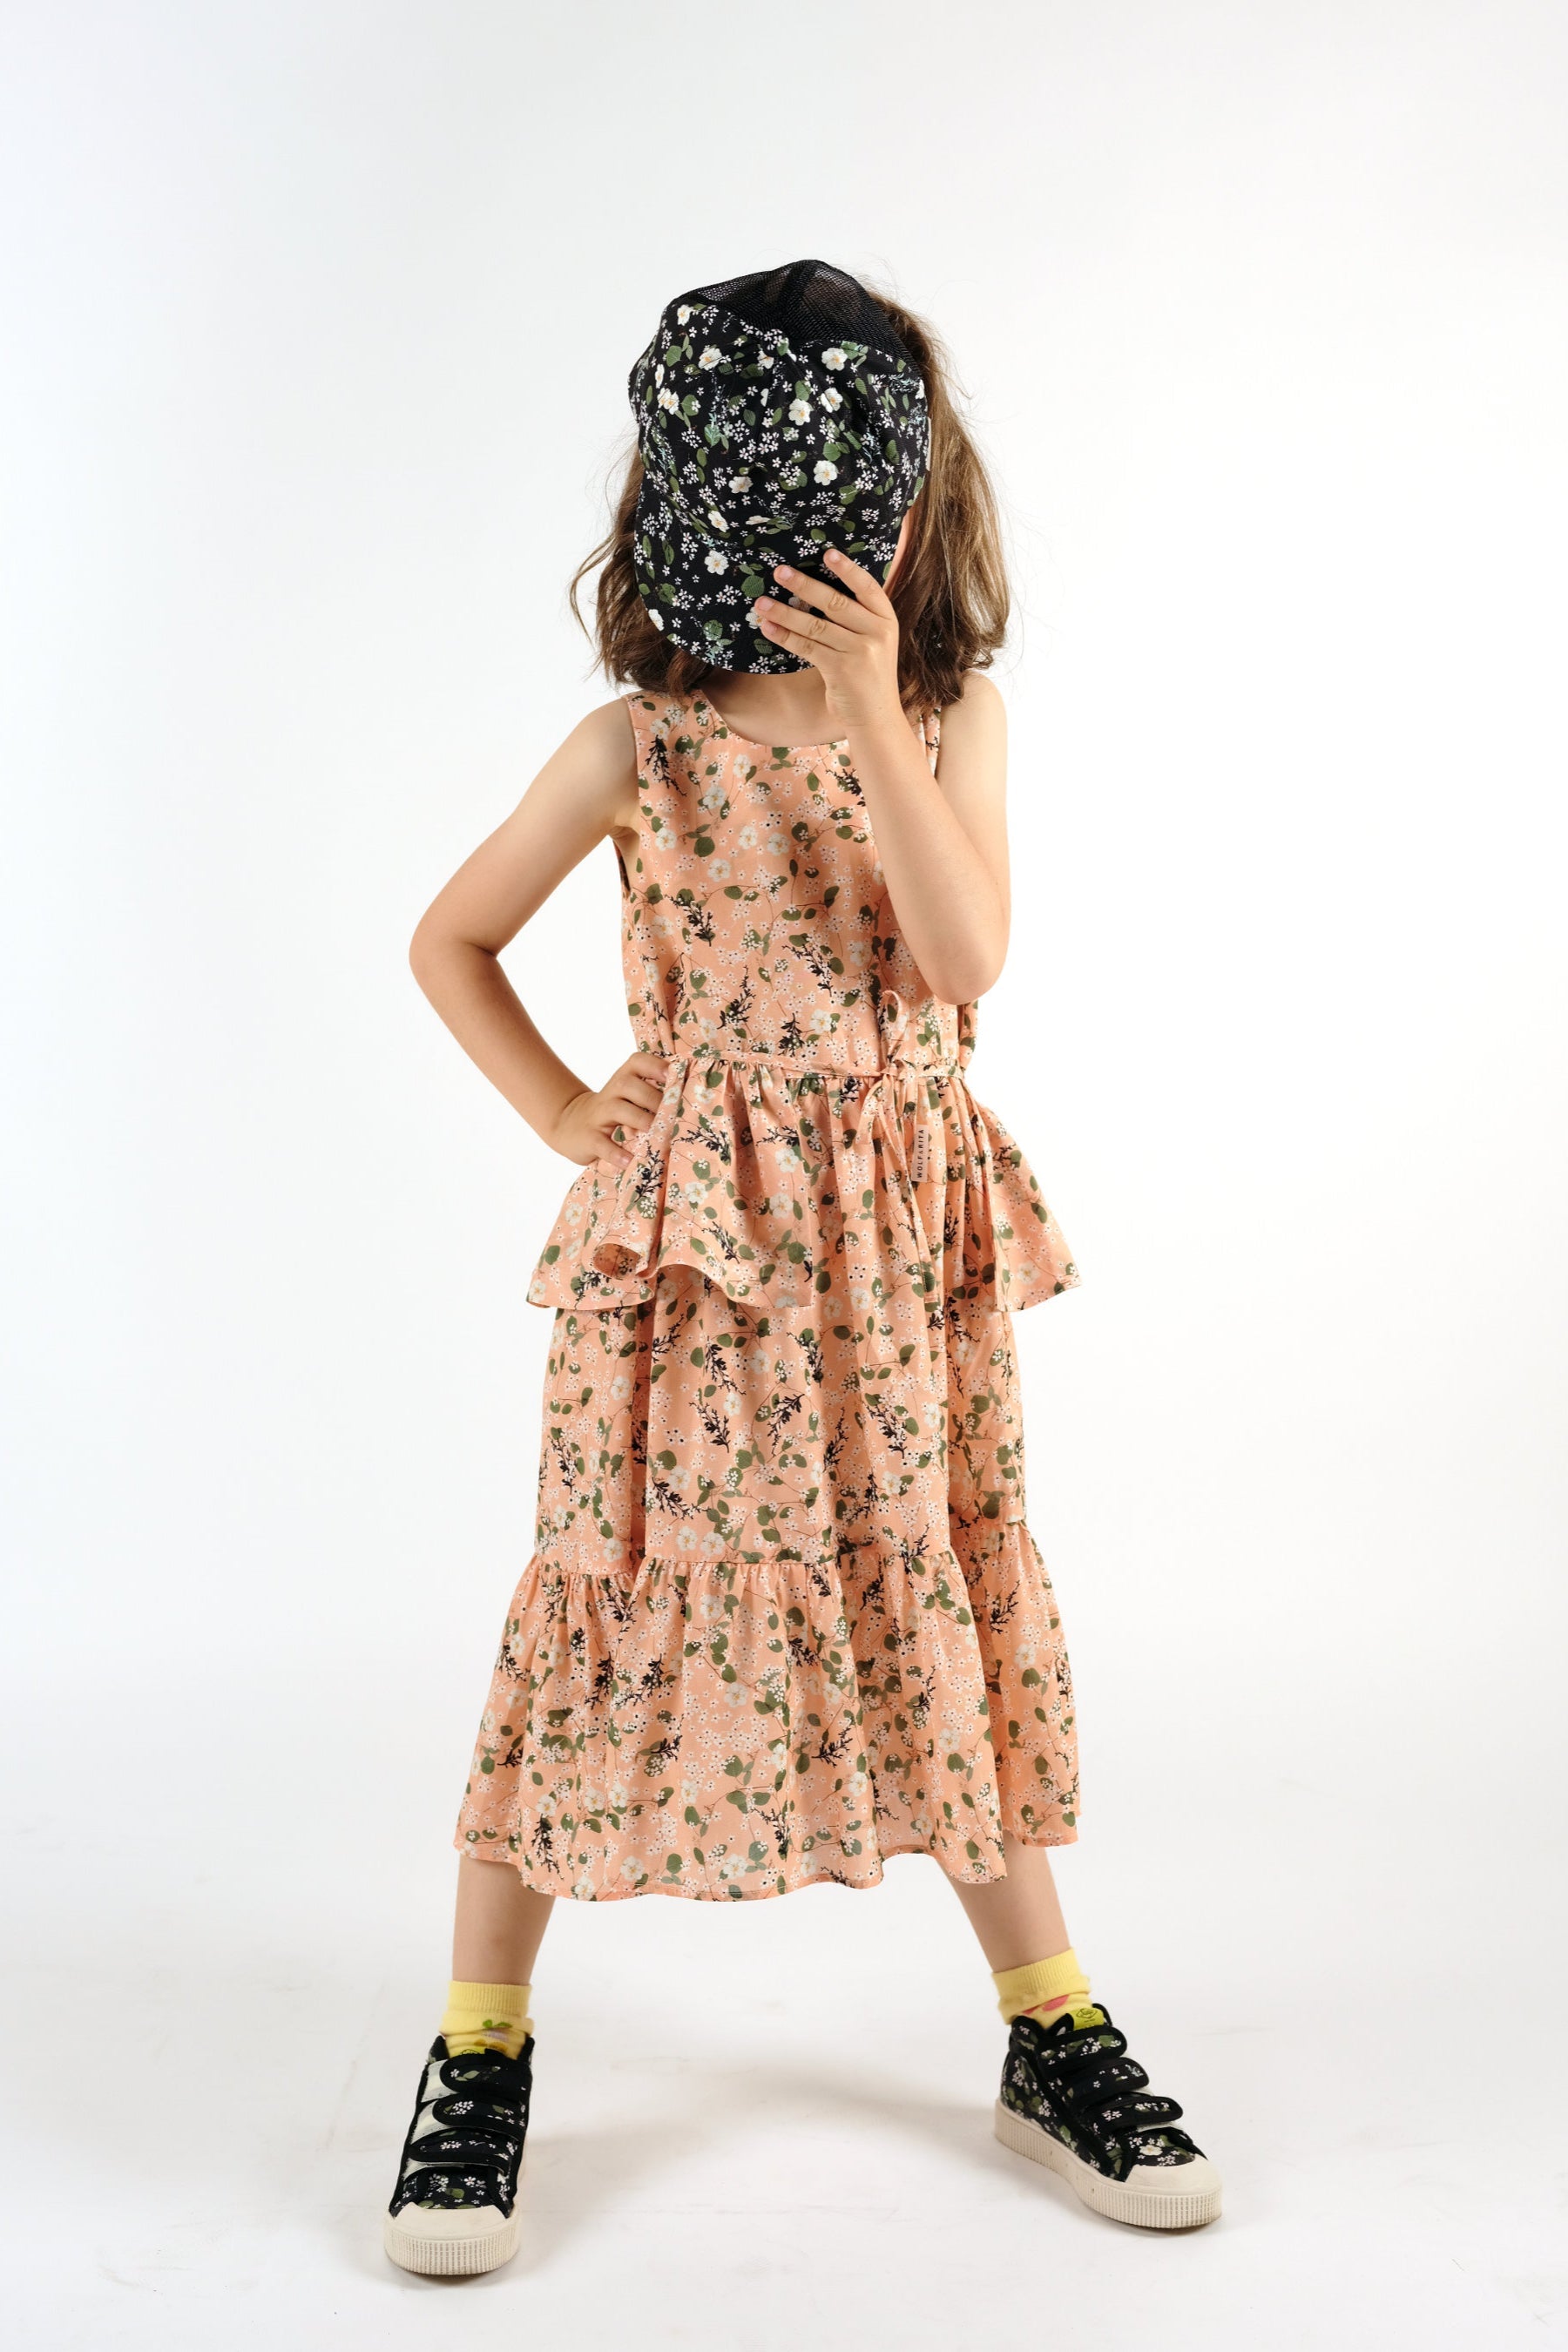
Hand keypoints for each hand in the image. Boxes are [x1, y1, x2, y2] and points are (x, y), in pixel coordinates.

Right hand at [550, 1051, 669, 1168]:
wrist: (571, 1126)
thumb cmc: (614, 1111)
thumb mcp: (629, 1096)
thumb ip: (653, 1093)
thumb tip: (691, 1101)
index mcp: (624, 1079)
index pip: (637, 1061)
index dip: (655, 1066)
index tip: (673, 1076)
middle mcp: (611, 1092)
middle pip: (629, 1085)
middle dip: (653, 1098)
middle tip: (672, 1114)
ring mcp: (598, 1115)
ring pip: (617, 1109)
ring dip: (640, 1120)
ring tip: (656, 1133)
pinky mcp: (589, 1137)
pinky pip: (602, 1144)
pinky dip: (616, 1152)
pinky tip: (629, 1160)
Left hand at [751, 547, 903, 732]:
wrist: (875, 718)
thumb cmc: (868, 677)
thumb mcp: (874, 643)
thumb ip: (857, 619)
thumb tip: (817, 591)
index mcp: (886, 620)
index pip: (867, 586)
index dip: (847, 569)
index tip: (827, 553)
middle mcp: (877, 633)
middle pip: (835, 602)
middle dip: (804, 585)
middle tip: (779, 571)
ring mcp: (860, 651)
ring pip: (815, 625)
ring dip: (785, 612)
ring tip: (761, 603)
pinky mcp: (841, 670)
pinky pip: (807, 647)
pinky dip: (785, 636)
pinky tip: (768, 628)